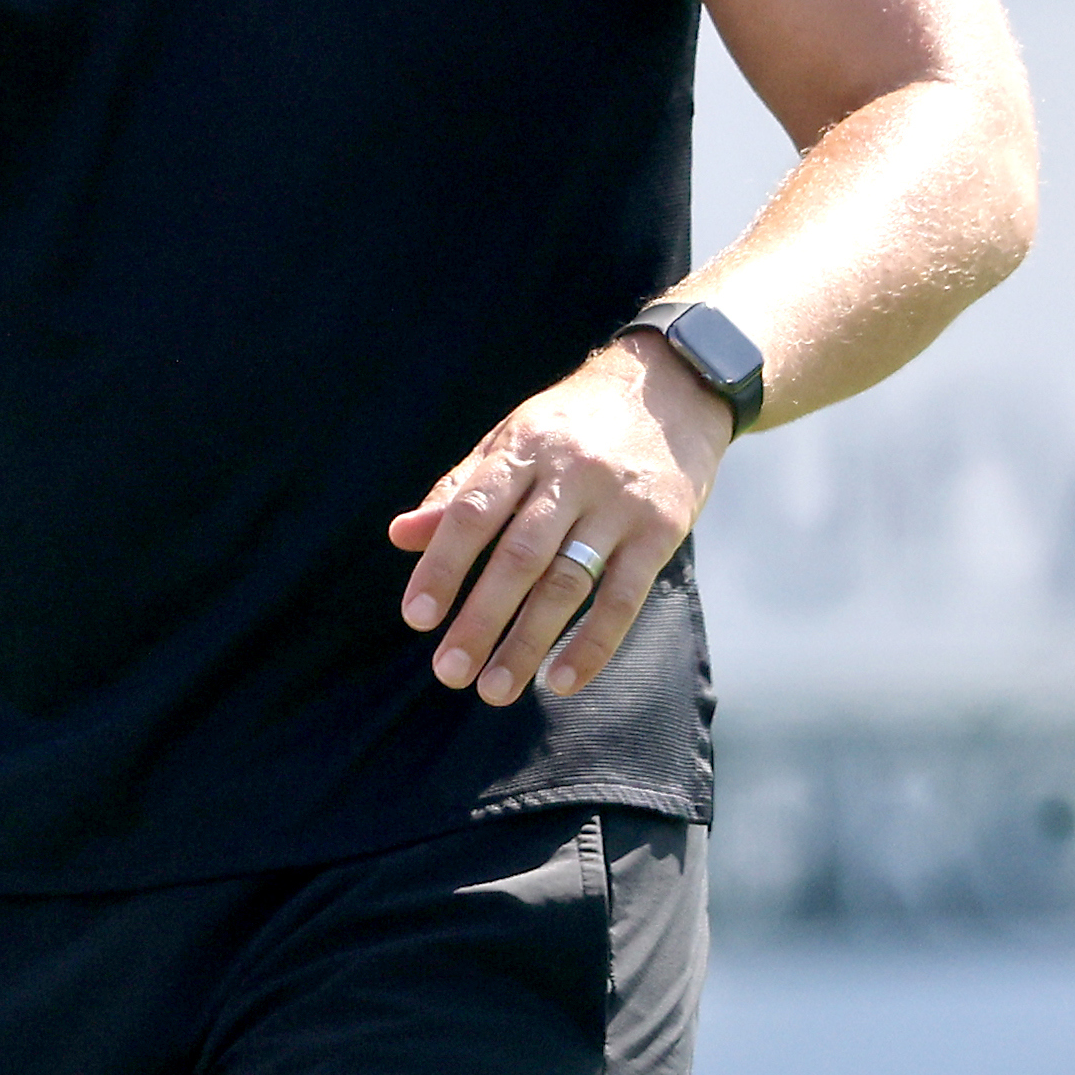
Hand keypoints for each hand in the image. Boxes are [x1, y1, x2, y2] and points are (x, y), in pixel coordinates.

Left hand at [387, 333, 734, 708]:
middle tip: (448, 671)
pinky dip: (593, 643)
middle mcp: (570, 475)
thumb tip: (401, 536)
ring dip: (529, 641)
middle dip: (480, 619)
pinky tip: (562, 680)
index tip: (416, 618)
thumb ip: (459, 490)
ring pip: (569, 583)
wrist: (673, 386)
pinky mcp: (663, 530)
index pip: (472, 514)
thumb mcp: (511, 439)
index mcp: (523, 450)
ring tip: (495, 687)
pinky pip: (625, 596)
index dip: (442, 567)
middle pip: (518, 558)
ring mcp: (620, 505)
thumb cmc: (574, 423)